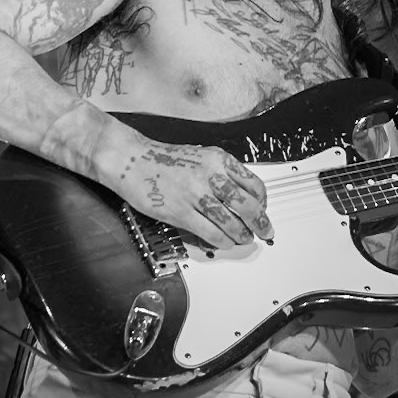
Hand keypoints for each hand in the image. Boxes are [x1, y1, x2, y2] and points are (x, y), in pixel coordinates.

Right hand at [116, 138, 271, 248]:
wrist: (131, 159)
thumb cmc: (163, 159)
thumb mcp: (202, 155)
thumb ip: (222, 173)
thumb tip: (240, 194)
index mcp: (219, 160)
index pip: (253, 184)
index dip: (262, 202)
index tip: (263, 209)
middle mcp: (211, 175)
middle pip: (247, 204)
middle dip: (260, 222)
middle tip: (265, 231)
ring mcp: (196, 194)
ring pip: (230, 221)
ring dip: (241, 234)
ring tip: (244, 238)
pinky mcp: (180, 211)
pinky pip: (209, 231)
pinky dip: (221, 240)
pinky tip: (224, 242)